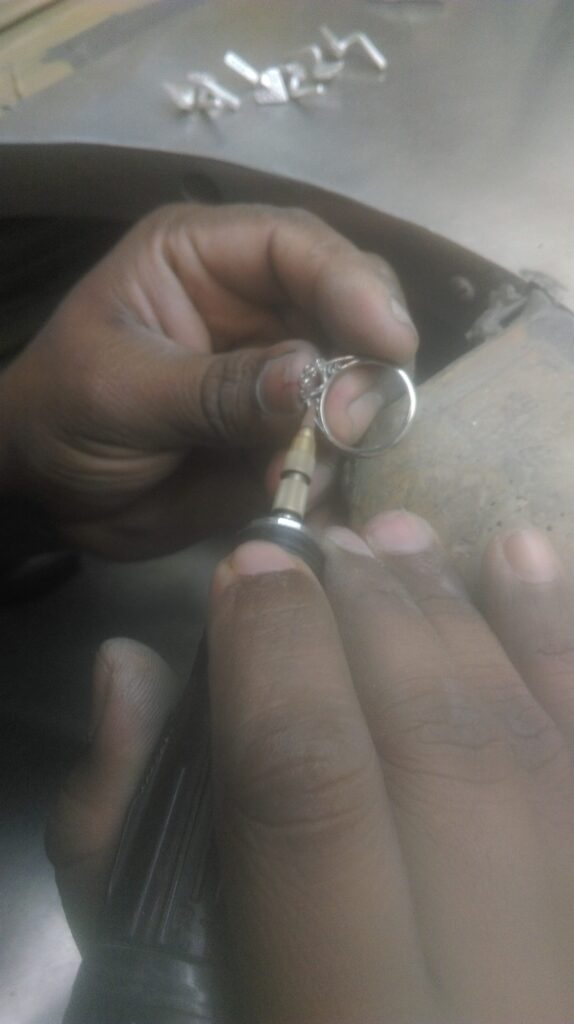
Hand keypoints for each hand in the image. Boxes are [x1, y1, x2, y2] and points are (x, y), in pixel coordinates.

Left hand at [0, 204, 415, 557]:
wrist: (49, 498)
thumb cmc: (60, 418)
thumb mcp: (123, 394)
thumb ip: (216, 390)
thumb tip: (312, 380)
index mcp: (204, 257)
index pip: (295, 245)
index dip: (352, 283)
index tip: (391, 342)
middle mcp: (255, 304)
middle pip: (348, 307)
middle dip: (365, 363)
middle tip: (355, 424)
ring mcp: (278, 371)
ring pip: (354, 382)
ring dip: (348, 431)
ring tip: (300, 475)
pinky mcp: (286, 431)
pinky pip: (337, 445)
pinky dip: (338, 473)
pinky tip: (314, 500)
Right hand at [48, 514, 573, 1021]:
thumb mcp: (163, 992)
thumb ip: (121, 844)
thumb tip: (132, 672)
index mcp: (350, 1019)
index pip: (315, 795)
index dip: (279, 659)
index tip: (251, 571)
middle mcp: (498, 988)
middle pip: (445, 755)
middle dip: (379, 620)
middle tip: (330, 544)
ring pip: (538, 751)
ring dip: (468, 620)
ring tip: (405, 540)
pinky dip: (561, 653)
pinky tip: (527, 561)